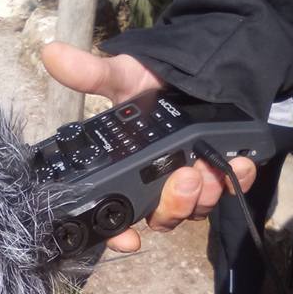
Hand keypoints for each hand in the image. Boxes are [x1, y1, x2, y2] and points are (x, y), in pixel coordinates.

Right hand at [41, 42, 256, 252]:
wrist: (196, 67)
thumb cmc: (152, 81)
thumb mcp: (122, 77)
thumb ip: (91, 75)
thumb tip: (51, 53)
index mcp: (127, 171)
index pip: (117, 215)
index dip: (118, 235)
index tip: (128, 240)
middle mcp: (157, 184)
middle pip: (162, 216)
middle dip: (174, 204)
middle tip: (183, 178)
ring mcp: (190, 181)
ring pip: (195, 208)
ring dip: (203, 193)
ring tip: (205, 167)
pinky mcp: (220, 171)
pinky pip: (229, 187)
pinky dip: (237, 178)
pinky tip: (241, 162)